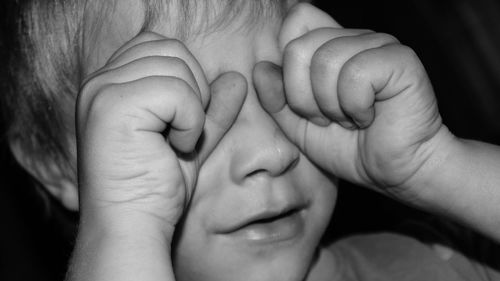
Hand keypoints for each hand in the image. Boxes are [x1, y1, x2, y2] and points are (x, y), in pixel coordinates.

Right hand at [77, 32, 246, 238]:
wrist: (131, 227)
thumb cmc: (155, 190)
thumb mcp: (190, 140)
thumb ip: (209, 107)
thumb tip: (236, 79)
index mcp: (110, 85)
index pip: (159, 45)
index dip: (186, 79)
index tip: (179, 122)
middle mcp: (100, 82)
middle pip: (171, 49)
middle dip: (193, 91)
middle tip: (181, 133)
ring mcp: (103, 92)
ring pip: (177, 67)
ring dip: (192, 110)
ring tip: (175, 143)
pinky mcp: (114, 107)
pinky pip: (178, 92)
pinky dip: (190, 122)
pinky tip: (174, 149)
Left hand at [254, 3, 452, 202]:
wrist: (395, 172)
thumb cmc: (350, 148)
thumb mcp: (299, 127)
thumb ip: (276, 99)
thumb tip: (261, 68)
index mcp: (330, 46)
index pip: (295, 22)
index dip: (288, 67)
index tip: (304, 101)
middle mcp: (353, 38)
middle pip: (299, 47)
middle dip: (304, 97)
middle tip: (327, 118)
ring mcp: (378, 44)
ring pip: (325, 61)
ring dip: (331, 105)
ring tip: (349, 119)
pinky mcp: (400, 59)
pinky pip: (354, 74)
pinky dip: (355, 107)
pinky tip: (368, 117)